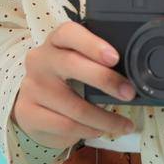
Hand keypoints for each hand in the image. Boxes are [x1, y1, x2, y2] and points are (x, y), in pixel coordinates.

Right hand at [11, 21, 138, 149]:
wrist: (34, 103)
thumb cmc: (67, 78)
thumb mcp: (80, 62)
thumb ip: (99, 60)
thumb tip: (136, 73)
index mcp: (56, 41)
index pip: (68, 33)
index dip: (92, 44)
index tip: (115, 57)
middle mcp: (40, 60)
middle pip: (71, 65)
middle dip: (105, 80)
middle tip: (129, 93)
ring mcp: (31, 87)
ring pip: (73, 105)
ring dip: (104, 118)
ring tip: (123, 124)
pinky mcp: (28, 113)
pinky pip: (65, 125)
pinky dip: (88, 130)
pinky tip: (100, 130)